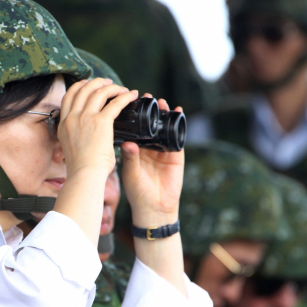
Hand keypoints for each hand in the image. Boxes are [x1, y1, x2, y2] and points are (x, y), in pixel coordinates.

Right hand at [53, 78, 137, 243]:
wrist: (84, 175)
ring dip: (111, 87)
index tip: (88, 85)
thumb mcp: (71, 148)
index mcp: (64, 124)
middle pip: (83, 89)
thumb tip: (87, 137)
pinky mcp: (101, 122)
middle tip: (108, 83)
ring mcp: (85, 118)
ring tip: (121, 89)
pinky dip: (124, 96)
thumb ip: (77, 138)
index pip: (68, 97)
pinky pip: (115, 103)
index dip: (79, 87)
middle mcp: (72, 117)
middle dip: (96, 82)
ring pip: (98, 91)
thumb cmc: (82, 169)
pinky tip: (131, 95)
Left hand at [121, 97, 183, 227]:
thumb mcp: (131, 173)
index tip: (129, 102)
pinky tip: (178, 112)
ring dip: (164, 114)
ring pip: (163, 127)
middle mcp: (148, 147)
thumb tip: (128, 143)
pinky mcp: (176, 154)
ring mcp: (162, 150)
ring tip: (162, 102)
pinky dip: (178, 124)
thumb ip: (130, 158)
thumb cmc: (138, 193)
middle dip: (150, 111)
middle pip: (149, 124)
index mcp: (134, 150)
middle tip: (147, 97)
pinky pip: (177, 136)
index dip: (133, 116)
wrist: (155, 208)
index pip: (134, 129)